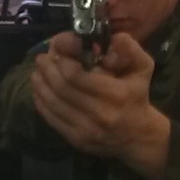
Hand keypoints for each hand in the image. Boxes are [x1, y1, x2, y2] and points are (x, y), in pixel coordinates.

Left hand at [31, 32, 170, 179]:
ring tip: (37, 71)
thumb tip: (110, 38)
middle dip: (47, 70)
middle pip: (62, 88)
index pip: (76, 75)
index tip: (56, 50)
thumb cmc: (137, 96)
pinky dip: (41, 103)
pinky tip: (39, 91)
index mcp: (115, 94)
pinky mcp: (77, 140)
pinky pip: (52, 119)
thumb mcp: (142, 67)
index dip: (61, 60)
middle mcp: (100, 113)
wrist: (137, 135)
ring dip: (40, 85)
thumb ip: (128, 48)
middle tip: (41, 58)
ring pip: (53, 103)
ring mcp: (87, 130)